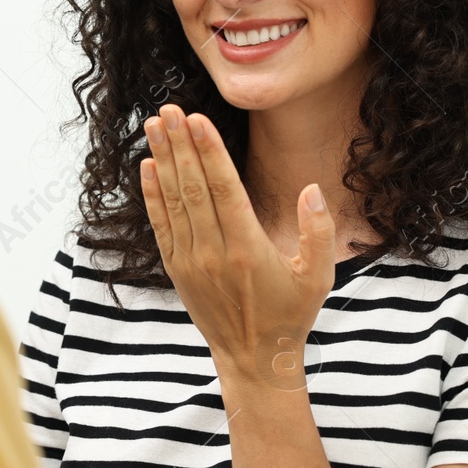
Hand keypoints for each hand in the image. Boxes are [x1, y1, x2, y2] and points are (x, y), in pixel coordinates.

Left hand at [139, 104, 336, 389]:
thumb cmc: (290, 314)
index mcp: (247, 249)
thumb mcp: (318, 277)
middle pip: (193, 188)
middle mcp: (213, 252)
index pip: (224, 189)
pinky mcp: (177, 269)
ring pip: (174, 201)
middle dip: (180, 145)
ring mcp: (190, 261)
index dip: (208, 152)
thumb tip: (311, 189)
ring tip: (154, 125)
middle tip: (168, 109)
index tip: (196, 120)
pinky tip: (149, 166)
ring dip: (163, 160)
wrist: (253, 358)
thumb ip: (316, 232)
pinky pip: (162, 224)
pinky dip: (153, 194)